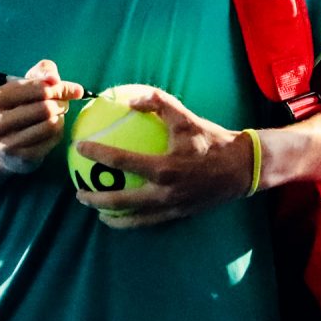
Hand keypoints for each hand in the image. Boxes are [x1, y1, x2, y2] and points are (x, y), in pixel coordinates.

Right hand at [0, 59, 84, 175]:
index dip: (60, 87)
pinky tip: (52, 129)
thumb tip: (61, 82)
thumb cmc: (16, 108)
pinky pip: (53, 140)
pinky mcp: (23, 157)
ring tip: (57, 114)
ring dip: (60, 117)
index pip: (39, 89)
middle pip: (46, 108)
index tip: (70, 89)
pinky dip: (58, 131)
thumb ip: (43, 73)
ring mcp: (9, 143)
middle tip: (63, 103)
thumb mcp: (24, 85)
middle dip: (61, 103)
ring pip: (50, 125)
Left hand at [71, 85, 253, 229]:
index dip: (97, 154)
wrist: (241, 168)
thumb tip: (131, 98)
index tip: (80, 147)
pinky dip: (132, 220)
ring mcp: (171, 208)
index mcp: (164, 168)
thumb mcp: (186, 117)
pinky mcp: (178, 216)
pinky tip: (122, 216)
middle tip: (79, 191)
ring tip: (96, 211)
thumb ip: (158, 104)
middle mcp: (165, 193)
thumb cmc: (211, 140)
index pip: (121, 161)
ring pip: (133, 218)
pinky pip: (149, 221)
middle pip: (120, 201)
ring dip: (111, 216)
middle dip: (95, 198)